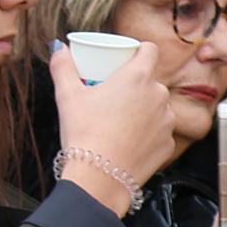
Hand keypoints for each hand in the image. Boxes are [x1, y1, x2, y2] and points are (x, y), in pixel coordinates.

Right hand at [47, 45, 181, 205]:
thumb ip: (63, 67)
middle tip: (113, 97)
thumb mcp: (67, 96)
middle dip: (135, 85)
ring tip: (120, 122)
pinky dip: (147, 133)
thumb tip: (59, 48)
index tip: (126, 60)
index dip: (138, 51)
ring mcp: (167, 120)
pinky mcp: (168, 143)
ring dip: (143, 109)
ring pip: (157, 106)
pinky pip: (159, 131)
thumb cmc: (84, 134)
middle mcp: (158, 94)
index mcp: (137, 76)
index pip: (149, 49)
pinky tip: (128, 142)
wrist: (99, 178)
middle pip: (150, 80)